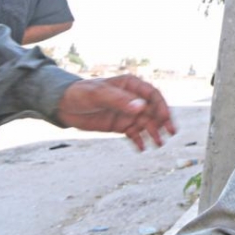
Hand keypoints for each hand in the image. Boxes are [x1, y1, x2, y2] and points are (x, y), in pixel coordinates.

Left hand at [55, 75, 175, 149]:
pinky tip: (142, 149)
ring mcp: (127, 113)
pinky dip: (139, 141)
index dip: (161, 106)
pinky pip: (134, 134)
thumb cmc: (81, 93)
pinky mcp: (120, 125)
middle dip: (163, 122)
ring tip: (158, 144)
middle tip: (170, 133)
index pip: (152, 95)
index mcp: (131, 85)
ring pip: (146, 124)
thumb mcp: (99, 95)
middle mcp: (132, 99)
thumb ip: (120, 101)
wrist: (64, 105)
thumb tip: (141, 107)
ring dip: (153, 133)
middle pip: (153, 110)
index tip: (165, 119)